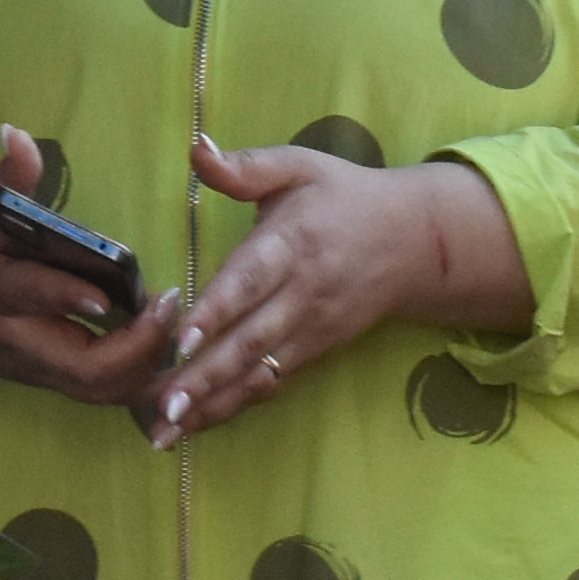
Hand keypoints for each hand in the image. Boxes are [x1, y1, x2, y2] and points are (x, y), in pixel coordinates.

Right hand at [0, 129, 187, 411]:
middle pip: (81, 370)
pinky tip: (163, 339)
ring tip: (173, 319)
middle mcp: (12, 338)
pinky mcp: (47, 378)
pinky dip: (139, 375)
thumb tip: (19, 133)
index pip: (28, 297)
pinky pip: (100, 391)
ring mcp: (32, 367)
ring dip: (146, 366)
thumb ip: (0, 177)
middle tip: (168, 304)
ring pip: (97, 391)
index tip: (106, 295)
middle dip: (136, 348)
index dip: (66, 298)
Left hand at [155, 136, 531, 442]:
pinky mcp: (315, 352)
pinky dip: (235, 407)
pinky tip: (196, 426)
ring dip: (212, 404)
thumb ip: (245, 166)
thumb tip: (196, 147)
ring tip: (166, 431)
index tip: (181, 338)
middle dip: (205, 377)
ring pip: (258, 373)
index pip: (251, 281)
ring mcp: (310, 330)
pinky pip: (272, 384)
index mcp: (292, 244)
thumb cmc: (343, 197)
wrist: (415, 241)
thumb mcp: (300, 167)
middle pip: (250, 341)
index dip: (217, 311)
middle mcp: (302, 294)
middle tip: (163, 407)